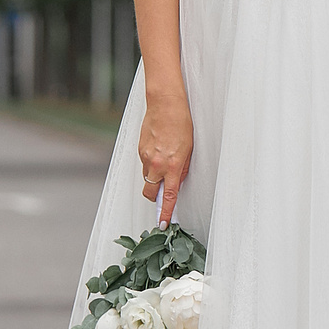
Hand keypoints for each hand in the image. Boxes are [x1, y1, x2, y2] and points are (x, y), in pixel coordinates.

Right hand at [139, 96, 193, 219]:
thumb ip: (182, 169)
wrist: (165, 105)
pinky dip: (151, 164)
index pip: (168, 196)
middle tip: (164, 190)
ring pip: (147, 177)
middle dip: (156, 196)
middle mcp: (156, 164)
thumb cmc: (181, 123)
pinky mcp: (139, 150)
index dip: (166, 212)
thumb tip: (177, 182)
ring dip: (154, 177)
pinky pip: (144, 164)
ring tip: (166, 160)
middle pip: (150, 192)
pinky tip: (159, 151)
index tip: (164, 223)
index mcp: (171, 165)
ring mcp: (145, 157)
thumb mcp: (189, 149)